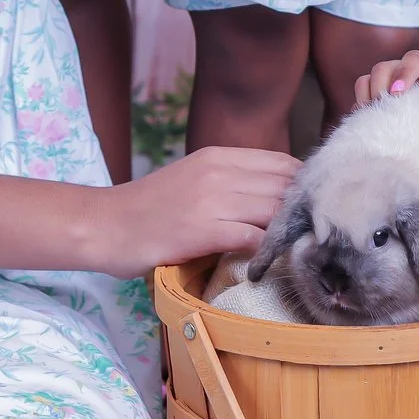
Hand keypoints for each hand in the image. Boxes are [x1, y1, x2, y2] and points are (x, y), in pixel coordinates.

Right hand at [95, 145, 299, 275]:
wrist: (103, 225)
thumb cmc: (149, 209)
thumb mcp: (194, 179)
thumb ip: (232, 182)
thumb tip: (278, 197)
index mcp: (219, 156)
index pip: (284, 164)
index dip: (305, 188)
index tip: (313, 209)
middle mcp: (218, 171)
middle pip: (284, 186)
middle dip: (304, 211)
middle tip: (314, 235)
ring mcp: (210, 200)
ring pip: (273, 210)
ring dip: (289, 233)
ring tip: (297, 251)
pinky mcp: (202, 230)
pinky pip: (252, 238)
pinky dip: (266, 251)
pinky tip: (268, 262)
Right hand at [352, 49, 418, 117]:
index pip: (415, 60)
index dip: (404, 73)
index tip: (397, 95)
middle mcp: (413, 70)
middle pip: (385, 67)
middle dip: (380, 88)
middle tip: (383, 112)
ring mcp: (397, 82)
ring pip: (369, 79)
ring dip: (367, 98)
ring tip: (373, 119)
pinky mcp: (388, 97)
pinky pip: (365, 96)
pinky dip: (362, 108)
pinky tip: (368, 124)